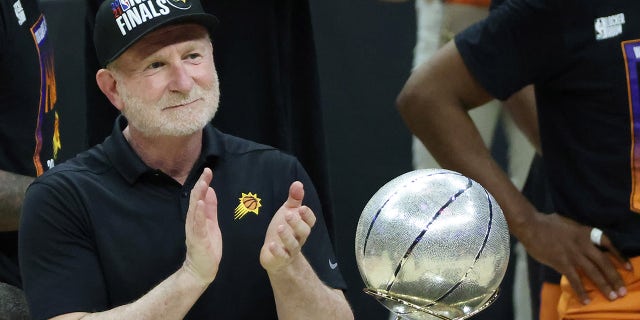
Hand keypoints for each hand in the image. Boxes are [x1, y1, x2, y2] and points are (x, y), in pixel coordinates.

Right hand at [183, 168, 221, 284]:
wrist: (201, 269)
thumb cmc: (206, 246)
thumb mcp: (211, 223)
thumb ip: (210, 208)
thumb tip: (210, 190)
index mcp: (197, 217)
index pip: (199, 197)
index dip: (203, 183)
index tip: (208, 171)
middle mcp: (193, 222)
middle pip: (196, 200)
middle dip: (201, 185)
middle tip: (206, 172)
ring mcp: (195, 231)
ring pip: (195, 211)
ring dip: (199, 197)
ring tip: (203, 184)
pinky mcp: (198, 240)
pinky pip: (198, 225)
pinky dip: (198, 214)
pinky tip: (200, 205)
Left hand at [260, 181, 316, 272]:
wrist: (277, 257)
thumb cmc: (283, 230)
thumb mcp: (288, 212)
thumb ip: (294, 199)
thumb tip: (298, 183)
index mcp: (302, 226)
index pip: (310, 221)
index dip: (307, 215)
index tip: (301, 208)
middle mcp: (299, 238)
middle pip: (304, 232)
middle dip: (297, 223)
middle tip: (288, 214)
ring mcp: (290, 250)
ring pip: (293, 244)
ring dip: (287, 236)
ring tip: (280, 227)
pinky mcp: (281, 259)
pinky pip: (282, 256)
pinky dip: (277, 251)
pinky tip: (271, 244)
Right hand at [522, 213, 630, 303]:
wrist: (531, 225)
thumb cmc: (546, 223)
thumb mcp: (568, 224)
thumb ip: (578, 233)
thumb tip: (583, 241)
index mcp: (585, 232)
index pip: (608, 243)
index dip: (619, 256)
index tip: (628, 268)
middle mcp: (582, 244)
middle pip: (604, 262)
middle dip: (615, 278)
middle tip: (622, 290)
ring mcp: (573, 254)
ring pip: (593, 272)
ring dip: (604, 286)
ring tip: (612, 296)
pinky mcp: (562, 262)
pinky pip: (575, 279)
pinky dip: (581, 291)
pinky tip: (586, 300)